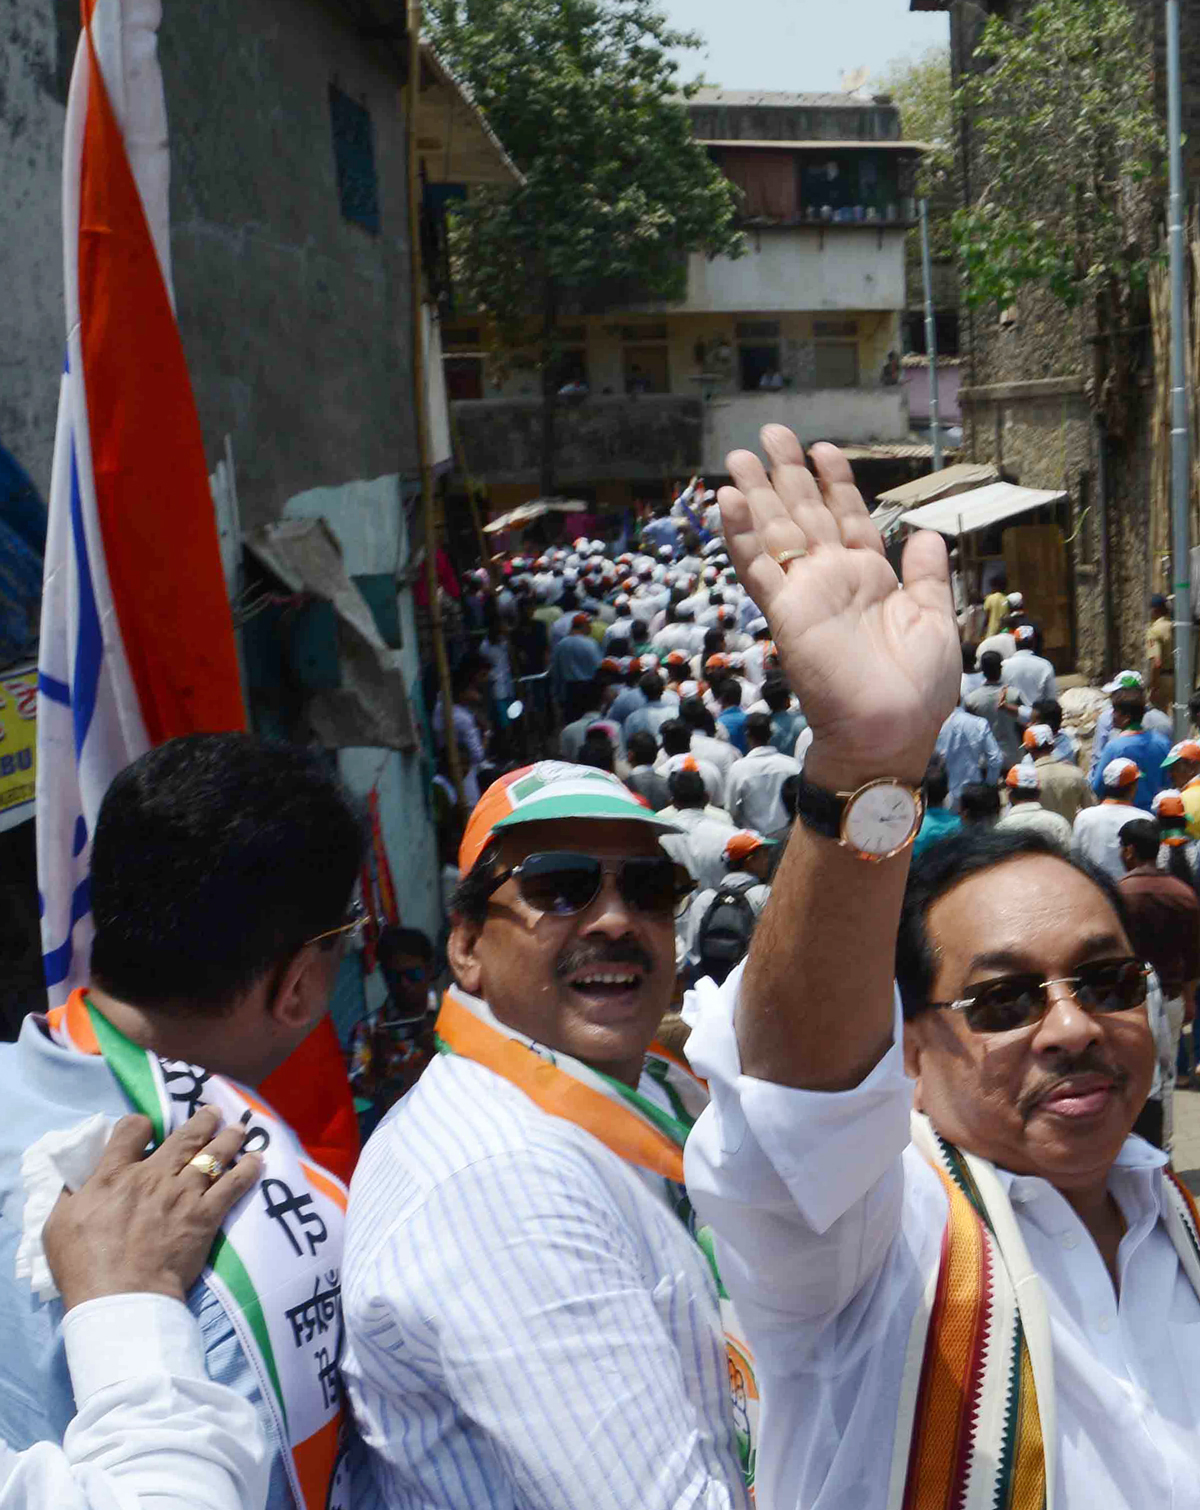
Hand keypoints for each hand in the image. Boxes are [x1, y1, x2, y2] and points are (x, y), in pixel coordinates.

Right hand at [43, 1107, 261, 1310]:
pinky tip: (258, 1161)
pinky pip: (232, 1185)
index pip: (131, 1130)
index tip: (147, 1128)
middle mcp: (152, 1175)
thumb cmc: (84, 1265)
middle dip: (201, 1121)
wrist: (121, 1296)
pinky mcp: (205, 1215)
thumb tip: (78, 1180)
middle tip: (213, 1112)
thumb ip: (71, 1196)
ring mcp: (182, 1193)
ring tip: (239, 1129)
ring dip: (229, 1138)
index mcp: (113, 1174)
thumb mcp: (59, 1224)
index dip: (140, 1125)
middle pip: (183, 1137)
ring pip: (212, 1154)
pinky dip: (247, 1171)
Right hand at [721, 426, 959, 785]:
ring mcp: (806, 593)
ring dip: (757, 493)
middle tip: (770, 433)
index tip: (824, 449)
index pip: (846, 517)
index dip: (835, 482)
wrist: (891, 734)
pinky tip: (726, 499)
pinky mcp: (787, 613)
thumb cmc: (918, 689)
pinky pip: (759, 568)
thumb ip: (928, 575)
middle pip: (804, 513)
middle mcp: (833, 578)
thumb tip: (927, 531)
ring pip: (776, 531)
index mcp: (870, 578)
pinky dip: (741, 534)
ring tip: (739, 454)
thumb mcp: (935, 620)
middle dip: (787, 473)